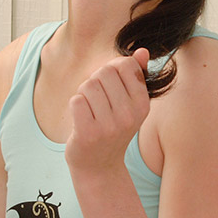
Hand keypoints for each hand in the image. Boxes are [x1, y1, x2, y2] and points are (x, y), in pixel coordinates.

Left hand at [64, 48, 149, 174]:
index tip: (110, 88)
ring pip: (88, 85)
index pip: (124, 65)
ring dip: (83, 95)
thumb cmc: (111, 128)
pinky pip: (76, 100)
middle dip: (95, 82)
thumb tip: (142, 51)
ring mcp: (110, 126)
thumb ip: (135, 75)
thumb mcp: (128, 103)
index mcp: (143, 104)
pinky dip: (75, 107)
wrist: (99, 166)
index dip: (111, 71)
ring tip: (90, 112)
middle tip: (97, 104)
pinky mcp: (89, 133)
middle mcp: (130, 115)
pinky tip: (81, 121)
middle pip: (103, 73)